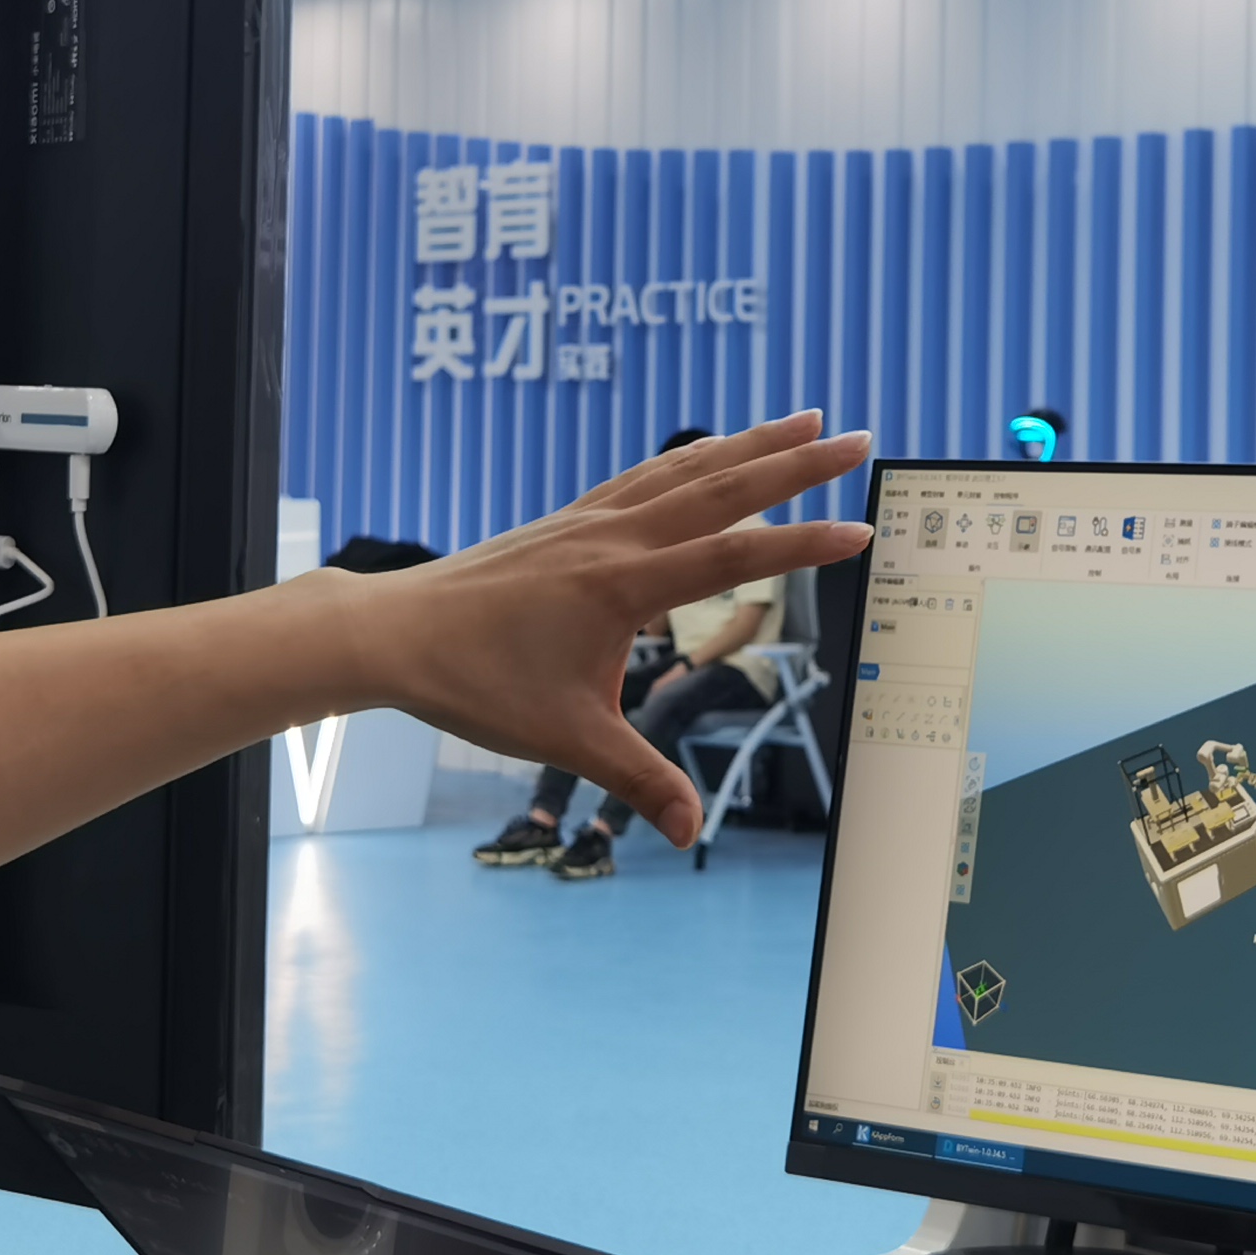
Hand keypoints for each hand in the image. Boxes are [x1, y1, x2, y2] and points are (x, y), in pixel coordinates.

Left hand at [334, 414, 868, 843]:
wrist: (395, 632)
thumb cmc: (475, 684)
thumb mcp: (566, 739)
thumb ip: (639, 781)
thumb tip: (693, 834)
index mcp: (622, 587)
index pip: (731, 558)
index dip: (802, 548)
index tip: (860, 530)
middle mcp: (614, 538)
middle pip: (722, 488)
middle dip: (796, 462)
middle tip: (860, 436)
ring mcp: (590, 520)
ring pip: (686, 468)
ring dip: (751, 443)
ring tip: (806, 421)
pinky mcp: (570, 519)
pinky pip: (647, 475)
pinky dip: (693, 455)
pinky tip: (711, 450)